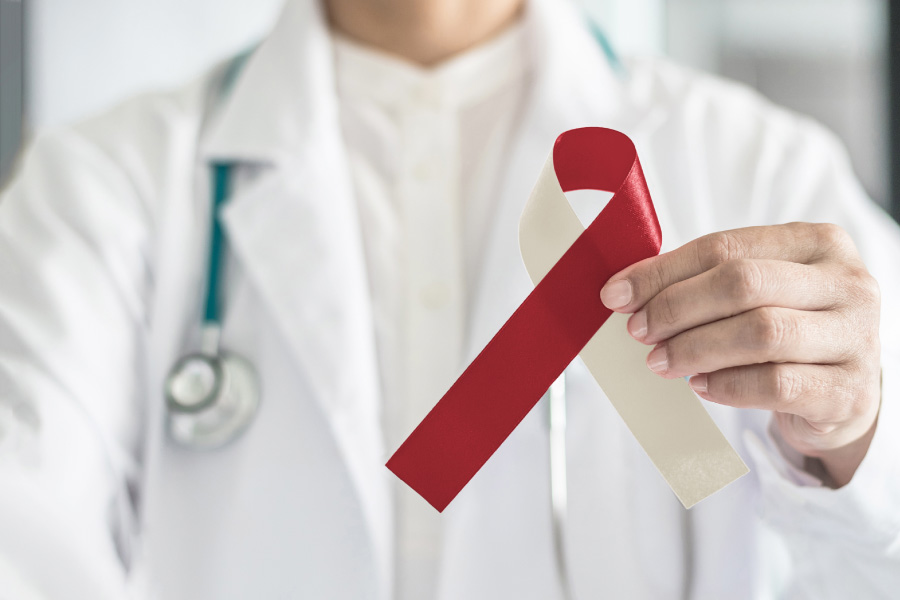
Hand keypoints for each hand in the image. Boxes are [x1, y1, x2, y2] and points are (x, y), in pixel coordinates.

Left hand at [600, 223, 880, 486]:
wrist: (843, 393)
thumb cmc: (788, 330)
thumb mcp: (758, 293)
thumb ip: (703, 281)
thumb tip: (627, 290)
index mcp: (817, 242)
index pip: (725, 247)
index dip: (663, 271)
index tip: (617, 294)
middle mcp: (846, 283)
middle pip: (743, 284)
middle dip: (677, 308)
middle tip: (638, 331)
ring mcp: (855, 337)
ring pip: (761, 333)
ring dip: (695, 348)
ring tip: (660, 361)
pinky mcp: (848, 391)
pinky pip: (777, 384)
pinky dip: (728, 385)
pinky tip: (700, 386)